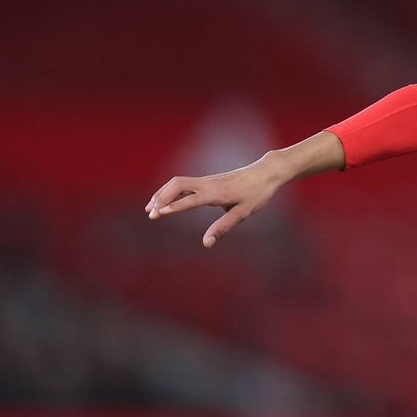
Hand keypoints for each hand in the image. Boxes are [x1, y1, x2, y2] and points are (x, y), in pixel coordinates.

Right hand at [145, 152, 287, 247]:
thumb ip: (223, 227)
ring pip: (178, 182)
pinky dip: (170, 191)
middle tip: (151, 215)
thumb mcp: (243, 213)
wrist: (266, 172)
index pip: (190, 199)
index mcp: (216, 193)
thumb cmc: (257, 194)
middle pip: (177, 184)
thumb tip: (206, 243)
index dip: (174, 206)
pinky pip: (184, 183)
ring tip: (150, 209)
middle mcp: (208, 183)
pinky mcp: (208, 180)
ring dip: (162, 194)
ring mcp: (207, 180)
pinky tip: (165, 200)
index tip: (158, 214)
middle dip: (161, 198)